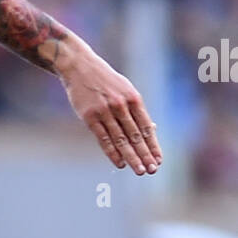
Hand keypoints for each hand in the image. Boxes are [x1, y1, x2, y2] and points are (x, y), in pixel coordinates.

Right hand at [59, 38, 161, 174]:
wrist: (79, 67)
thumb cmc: (105, 81)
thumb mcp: (125, 90)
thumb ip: (136, 110)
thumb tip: (152, 129)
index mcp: (133, 99)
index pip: (146, 127)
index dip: (153, 145)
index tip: (158, 160)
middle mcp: (121, 105)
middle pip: (135, 136)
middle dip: (145, 154)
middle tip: (152, 170)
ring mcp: (105, 111)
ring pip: (121, 140)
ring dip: (131, 157)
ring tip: (139, 170)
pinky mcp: (89, 116)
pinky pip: (103, 138)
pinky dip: (112, 152)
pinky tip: (120, 163)